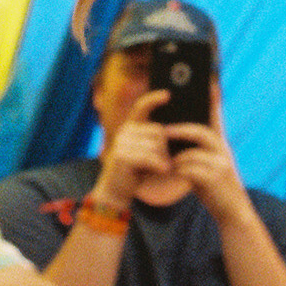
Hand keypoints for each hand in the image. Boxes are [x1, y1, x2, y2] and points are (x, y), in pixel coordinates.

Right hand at [90, 92, 178, 213]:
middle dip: (165, 149)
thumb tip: (171, 132)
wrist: (115, 191)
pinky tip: (162, 170)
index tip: (168, 94)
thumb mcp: (147, 153)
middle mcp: (124, 131)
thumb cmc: (135, 172)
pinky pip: (150, 156)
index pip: (141, 107)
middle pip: (158, 131)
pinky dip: (159, 165)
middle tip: (161, 163)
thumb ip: (155, 141)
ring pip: (156, 145)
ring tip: (158, 169)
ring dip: (163, 159)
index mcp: (130, 127)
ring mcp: (122, 142)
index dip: (153, 99)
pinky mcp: (123, 155)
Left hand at [167, 87, 248, 226]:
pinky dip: (179, 170)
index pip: (216, 119)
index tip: (209, 84)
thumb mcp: (208, 166)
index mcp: (221, 145)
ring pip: (193, 152)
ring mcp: (222, 164)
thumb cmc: (216, 189)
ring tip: (163, 158)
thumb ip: (196, 152)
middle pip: (201, 132)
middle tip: (163, 130)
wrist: (233, 213)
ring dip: (176, 156)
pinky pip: (191, 168)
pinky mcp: (216, 178)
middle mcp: (224, 151)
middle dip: (180, 130)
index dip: (213, 102)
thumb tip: (174, 138)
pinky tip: (171, 173)